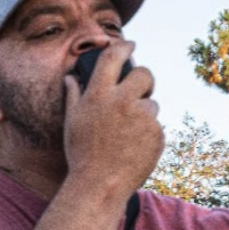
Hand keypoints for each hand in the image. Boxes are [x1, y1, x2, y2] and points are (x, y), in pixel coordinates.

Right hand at [61, 40, 163, 198]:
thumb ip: (74, 95)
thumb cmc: (81, 154)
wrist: (100, 184)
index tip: (130, 45)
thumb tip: (71, 77)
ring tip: (128, 135)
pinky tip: (135, 148)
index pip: (114, 57)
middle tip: (139, 92)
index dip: (124, 46)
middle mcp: (122, 101)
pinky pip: (157, 127)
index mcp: (99, 94)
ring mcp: (142, 118)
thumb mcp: (72, 122)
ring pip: (152, 105)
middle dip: (144, 80)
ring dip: (144, 114)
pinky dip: (149, 134)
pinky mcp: (157, 134)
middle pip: (145, 74)